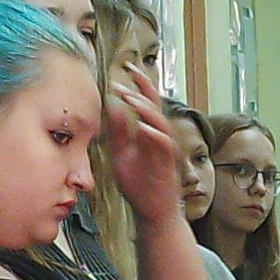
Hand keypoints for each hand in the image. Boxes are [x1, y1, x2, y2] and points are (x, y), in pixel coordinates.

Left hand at [103, 63, 186, 227]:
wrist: (151, 211)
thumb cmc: (139, 184)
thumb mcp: (121, 153)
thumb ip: (118, 131)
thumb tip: (112, 106)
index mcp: (148, 132)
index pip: (145, 101)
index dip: (138, 84)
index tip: (126, 68)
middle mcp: (159, 136)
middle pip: (155, 105)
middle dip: (143, 89)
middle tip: (128, 76)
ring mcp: (164, 150)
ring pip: (160, 122)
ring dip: (146, 109)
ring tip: (131, 99)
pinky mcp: (167, 164)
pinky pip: (163, 145)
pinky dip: (153, 134)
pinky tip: (141, 127)